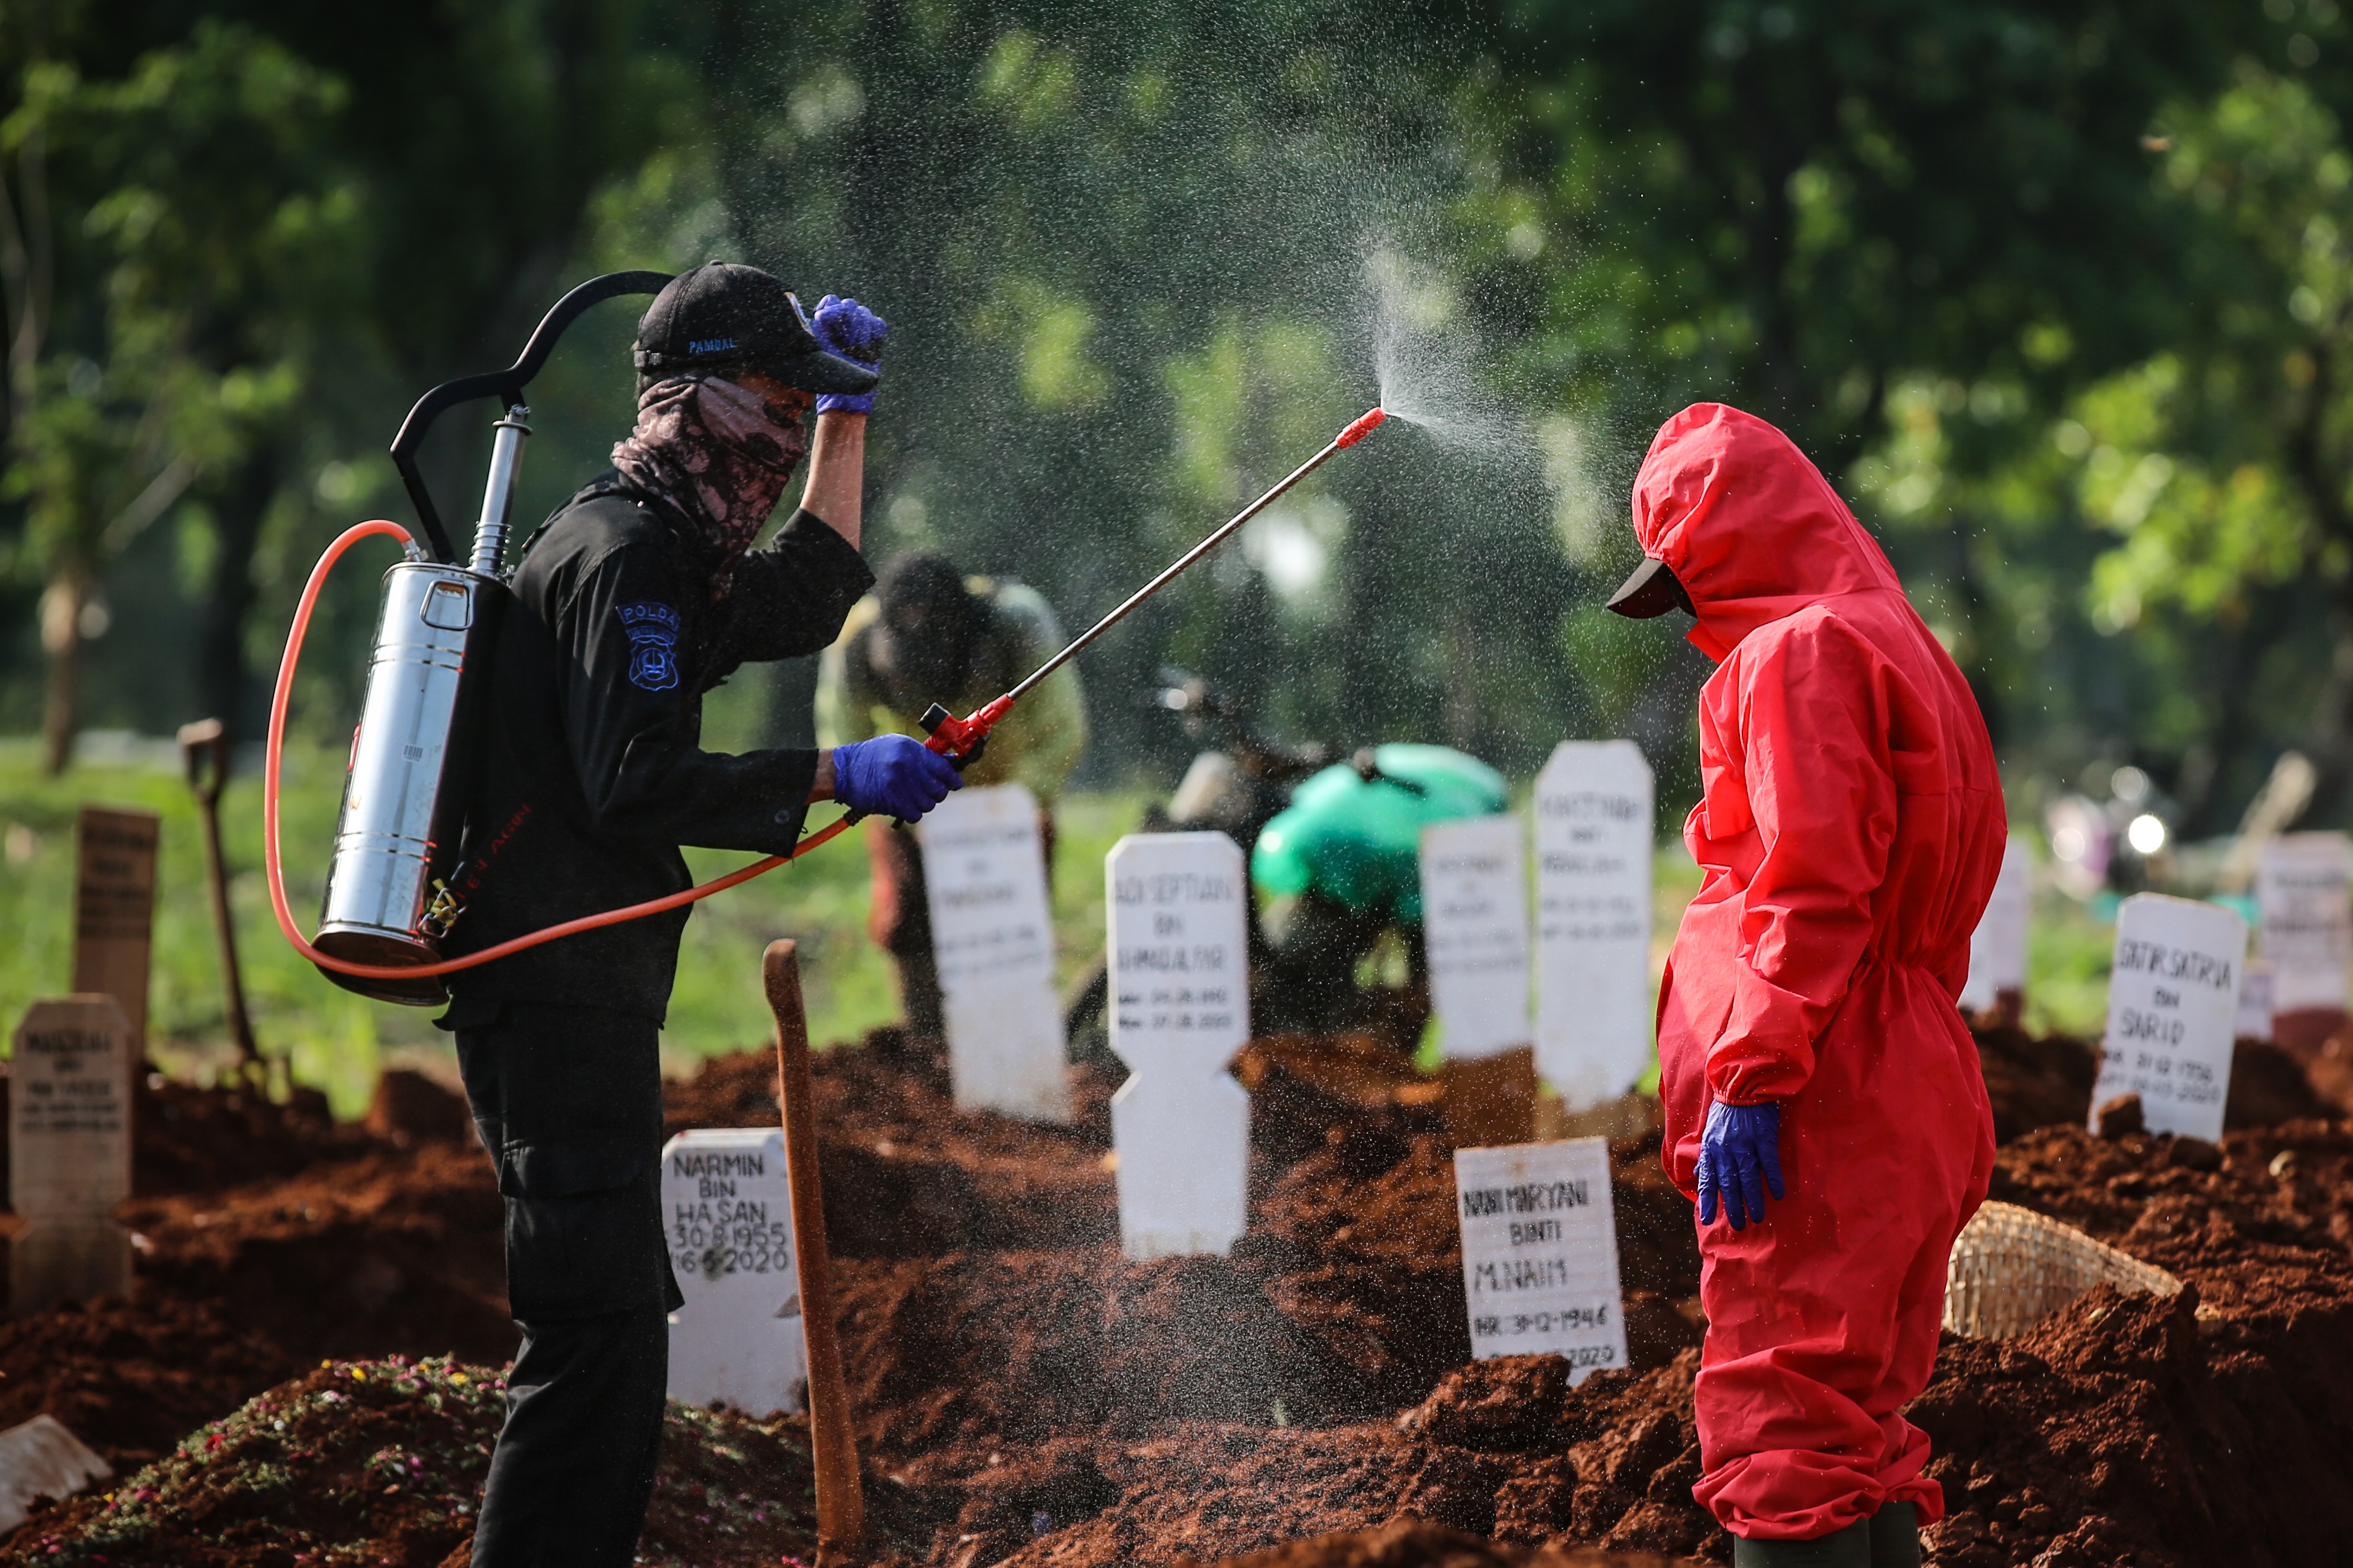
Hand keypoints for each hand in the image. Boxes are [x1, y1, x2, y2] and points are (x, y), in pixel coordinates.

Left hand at [809, 293, 885, 414]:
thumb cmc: (828, 376)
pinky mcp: (873, 339)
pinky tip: (869, 347)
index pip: (831, 301)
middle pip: (850, 304)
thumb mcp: (819, 348)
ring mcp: (858, 331)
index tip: (833, 320)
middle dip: (851, 321)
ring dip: (862, 330)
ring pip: (864, 313)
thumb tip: (822, 313)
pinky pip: (878, 324)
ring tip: (858, 350)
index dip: (834, 308)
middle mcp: (842, 324)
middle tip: (850, 342)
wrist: (847, 395)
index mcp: (825, 324)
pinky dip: (876, 332)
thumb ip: (820, 327)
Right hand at [830, 734, 959, 820]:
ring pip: (928, 804)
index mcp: (912, 749)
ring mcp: (899, 784)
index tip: (955, 784)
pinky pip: (914, 814)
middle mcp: (907, 765)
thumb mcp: (898, 746)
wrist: (843, 770)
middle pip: (939, 790)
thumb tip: (950, 762)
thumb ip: (924, 755)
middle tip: (928, 792)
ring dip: (922, 804)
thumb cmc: (872, 756)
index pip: (944, 768)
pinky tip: (904, 806)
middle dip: (936, 794)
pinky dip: (912, 813)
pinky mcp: (891, 801)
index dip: (953, 779)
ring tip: (911, 798)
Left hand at [1696, 1100, 1784, 1230]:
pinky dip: (1773, 1179)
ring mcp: (1744, 1143)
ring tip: (1758, 1217)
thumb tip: (1697, 1175)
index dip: (1707, 1200)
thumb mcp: (1710, 1131)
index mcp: (1711, 1148)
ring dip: (1753, 1199)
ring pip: (1747, 1177)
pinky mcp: (1763, 1136)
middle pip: (1728, 1184)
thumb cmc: (1726, 1110)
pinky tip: (1778, 1193)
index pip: (1707, 1179)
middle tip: (1739, 1225)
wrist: (1742, 1084)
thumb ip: (1706, 1155)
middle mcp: (1725, 1148)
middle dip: (1733, 1207)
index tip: (1707, 1220)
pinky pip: (1768, 1162)